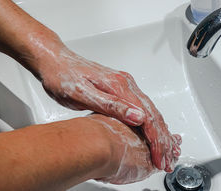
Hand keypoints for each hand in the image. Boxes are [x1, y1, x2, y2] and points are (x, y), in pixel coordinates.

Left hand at [38, 45, 181, 171]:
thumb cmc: (64, 77)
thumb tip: (138, 117)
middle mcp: (126, 84)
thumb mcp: (82, 93)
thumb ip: (111, 105)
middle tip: (165, 160)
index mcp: (119, 86)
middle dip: (162, 139)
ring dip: (159, 132)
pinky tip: (151, 132)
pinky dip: (150, 123)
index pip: (146, 116)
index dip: (155, 139)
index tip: (160, 157)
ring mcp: (124, 85)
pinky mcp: (120, 88)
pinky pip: (142, 106)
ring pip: (149, 110)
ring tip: (163, 151)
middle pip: (152, 113)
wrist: (55, 61)